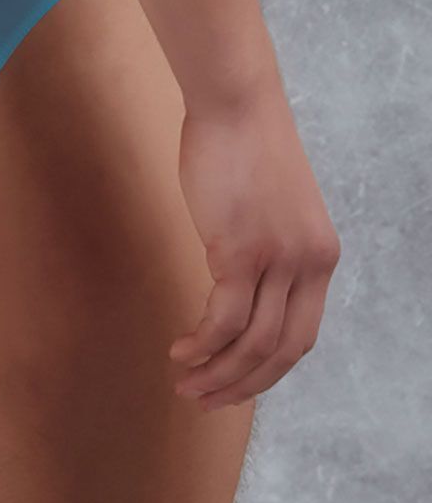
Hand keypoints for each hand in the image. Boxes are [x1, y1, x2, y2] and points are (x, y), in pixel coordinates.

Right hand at [171, 95, 339, 410]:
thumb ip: (263, 247)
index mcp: (320, 256)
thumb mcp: (269, 206)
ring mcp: (277, 259)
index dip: (267, 371)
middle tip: (204, 399)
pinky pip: (223, 317)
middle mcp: (308, 265)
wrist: (235, 102)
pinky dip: (202, 342)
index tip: (234, 385)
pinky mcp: (241, 250)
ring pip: (251, 342)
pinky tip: (181, 349)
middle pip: (280, 351)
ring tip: (184, 381)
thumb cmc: (241, 143)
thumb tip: (230, 277)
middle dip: (241, 385)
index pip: (300, 336)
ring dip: (216, 371)